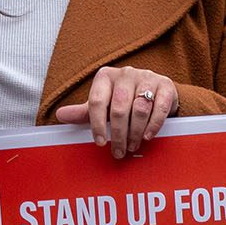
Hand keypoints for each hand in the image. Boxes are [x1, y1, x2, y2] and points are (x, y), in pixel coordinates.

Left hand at [53, 65, 177, 158]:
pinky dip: (153, 124)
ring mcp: (147, 77)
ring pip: (139, 109)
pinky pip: (159, 107)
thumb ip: (84, 112)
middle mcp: (125, 74)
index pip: (96, 101)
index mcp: (105, 76)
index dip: (96, 124)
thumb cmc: (124, 99)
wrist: (155, 90)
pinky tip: (147, 136)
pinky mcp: (165, 85)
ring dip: (135, 132)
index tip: (99, 142)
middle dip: (118, 134)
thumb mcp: (103, 104)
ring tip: (132, 145)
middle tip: (118, 150)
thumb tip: (60, 116)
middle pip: (118, 108)